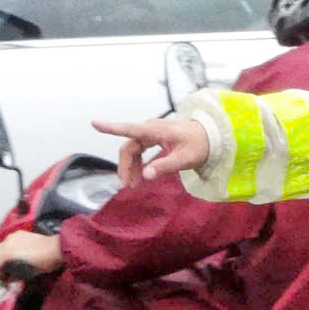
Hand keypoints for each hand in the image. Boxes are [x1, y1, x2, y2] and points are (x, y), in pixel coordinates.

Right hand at [0, 229, 62, 285]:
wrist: (57, 249)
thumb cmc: (43, 262)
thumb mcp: (25, 274)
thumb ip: (11, 276)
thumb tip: (6, 279)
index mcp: (5, 253)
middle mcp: (6, 242)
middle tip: (0, 278)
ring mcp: (13, 237)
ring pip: (1, 249)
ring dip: (2, 259)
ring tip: (7, 269)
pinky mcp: (20, 234)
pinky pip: (9, 244)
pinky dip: (9, 251)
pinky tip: (14, 258)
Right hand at [93, 115, 210, 184]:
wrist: (214, 136)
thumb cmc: (201, 144)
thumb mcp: (185, 158)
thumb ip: (165, 166)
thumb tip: (145, 176)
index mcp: (156, 130)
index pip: (129, 129)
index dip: (110, 127)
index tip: (94, 123)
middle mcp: (151, 129)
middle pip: (129, 148)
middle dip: (125, 167)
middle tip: (126, 186)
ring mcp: (153, 133)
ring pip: (134, 151)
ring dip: (132, 168)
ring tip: (132, 185)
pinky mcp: (157, 139)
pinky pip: (142, 152)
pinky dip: (139, 164)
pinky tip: (140, 177)